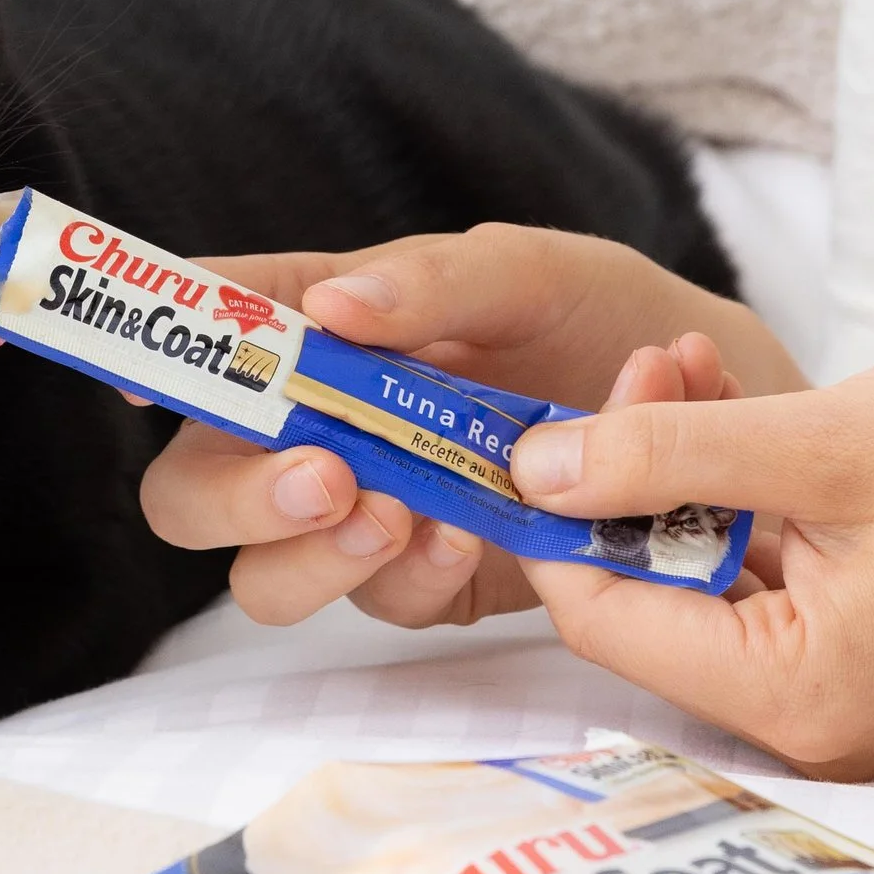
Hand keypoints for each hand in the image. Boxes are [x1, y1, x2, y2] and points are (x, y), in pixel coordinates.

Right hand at [137, 223, 797, 632]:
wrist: (727, 421)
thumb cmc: (614, 320)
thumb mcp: (538, 271)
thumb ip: (435, 281)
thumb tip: (330, 311)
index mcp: (334, 324)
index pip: (222, 331)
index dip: (166, 350)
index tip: (145, 376)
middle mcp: (328, 425)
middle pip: (199, 483)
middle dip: (230, 490)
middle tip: (317, 472)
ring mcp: (372, 512)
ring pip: (263, 570)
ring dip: (307, 552)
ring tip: (390, 512)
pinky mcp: (432, 578)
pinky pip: (376, 601)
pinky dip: (402, 574)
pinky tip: (455, 537)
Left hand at [509, 337, 873, 776]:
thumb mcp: (824, 438)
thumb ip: (667, 455)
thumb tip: (531, 470)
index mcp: (803, 698)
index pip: (609, 620)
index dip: (552, 518)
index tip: (514, 420)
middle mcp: (811, 720)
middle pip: (644, 597)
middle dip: (619, 476)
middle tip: (640, 360)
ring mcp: (834, 683)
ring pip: (689, 567)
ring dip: (669, 464)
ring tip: (684, 360)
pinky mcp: (854, 635)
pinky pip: (747, 560)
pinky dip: (724, 482)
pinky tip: (720, 394)